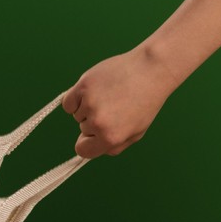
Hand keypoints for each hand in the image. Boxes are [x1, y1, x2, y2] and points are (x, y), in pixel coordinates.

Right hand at [62, 47, 177, 158]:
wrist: (151, 70)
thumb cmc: (146, 102)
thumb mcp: (136, 132)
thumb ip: (114, 146)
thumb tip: (93, 148)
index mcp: (111, 137)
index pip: (82, 151)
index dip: (88, 143)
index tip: (94, 134)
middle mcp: (98, 123)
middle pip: (83, 129)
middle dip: (94, 121)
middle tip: (115, 106)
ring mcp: (89, 103)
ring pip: (77, 114)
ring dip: (87, 107)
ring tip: (110, 95)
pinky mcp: (83, 85)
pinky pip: (68, 101)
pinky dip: (77, 98)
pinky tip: (95, 90)